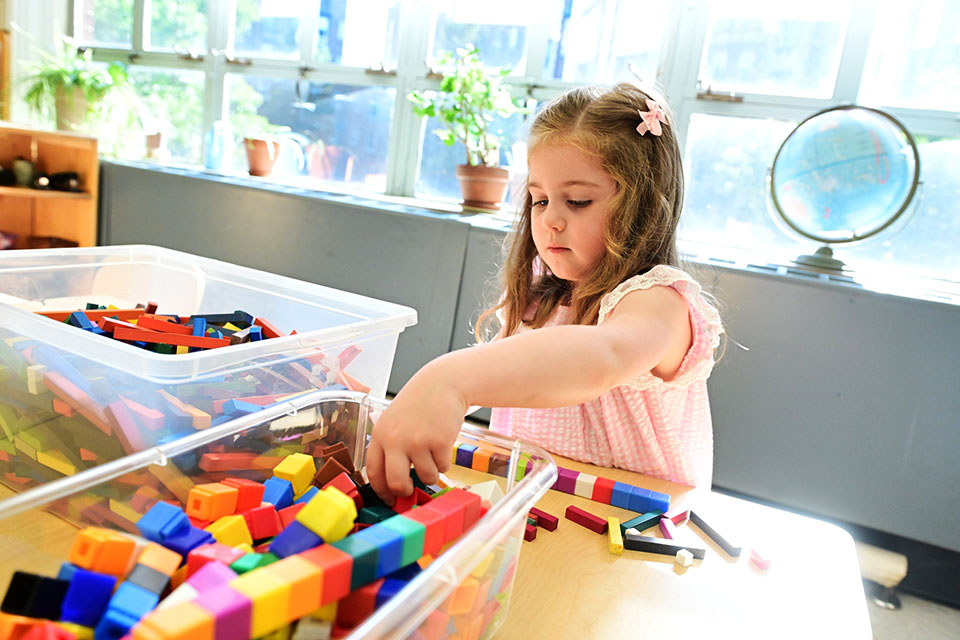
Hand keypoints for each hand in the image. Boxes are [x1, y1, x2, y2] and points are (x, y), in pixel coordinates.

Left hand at [366, 360, 466, 504]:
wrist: (442, 384)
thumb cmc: (418, 404)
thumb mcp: (393, 422)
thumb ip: (390, 448)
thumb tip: (392, 484)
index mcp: (380, 435)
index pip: (374, 472)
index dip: (381, 491)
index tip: (389, 499)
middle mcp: (396, 440)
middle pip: (396, 483)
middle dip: (405, 492)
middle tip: (411, 490)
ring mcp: (418, 441)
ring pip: (425, 477)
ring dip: (431, 471)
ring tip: (432, 452)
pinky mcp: (439, 442)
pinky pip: (443, 467)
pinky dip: (445, 461)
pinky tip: (442, 443)